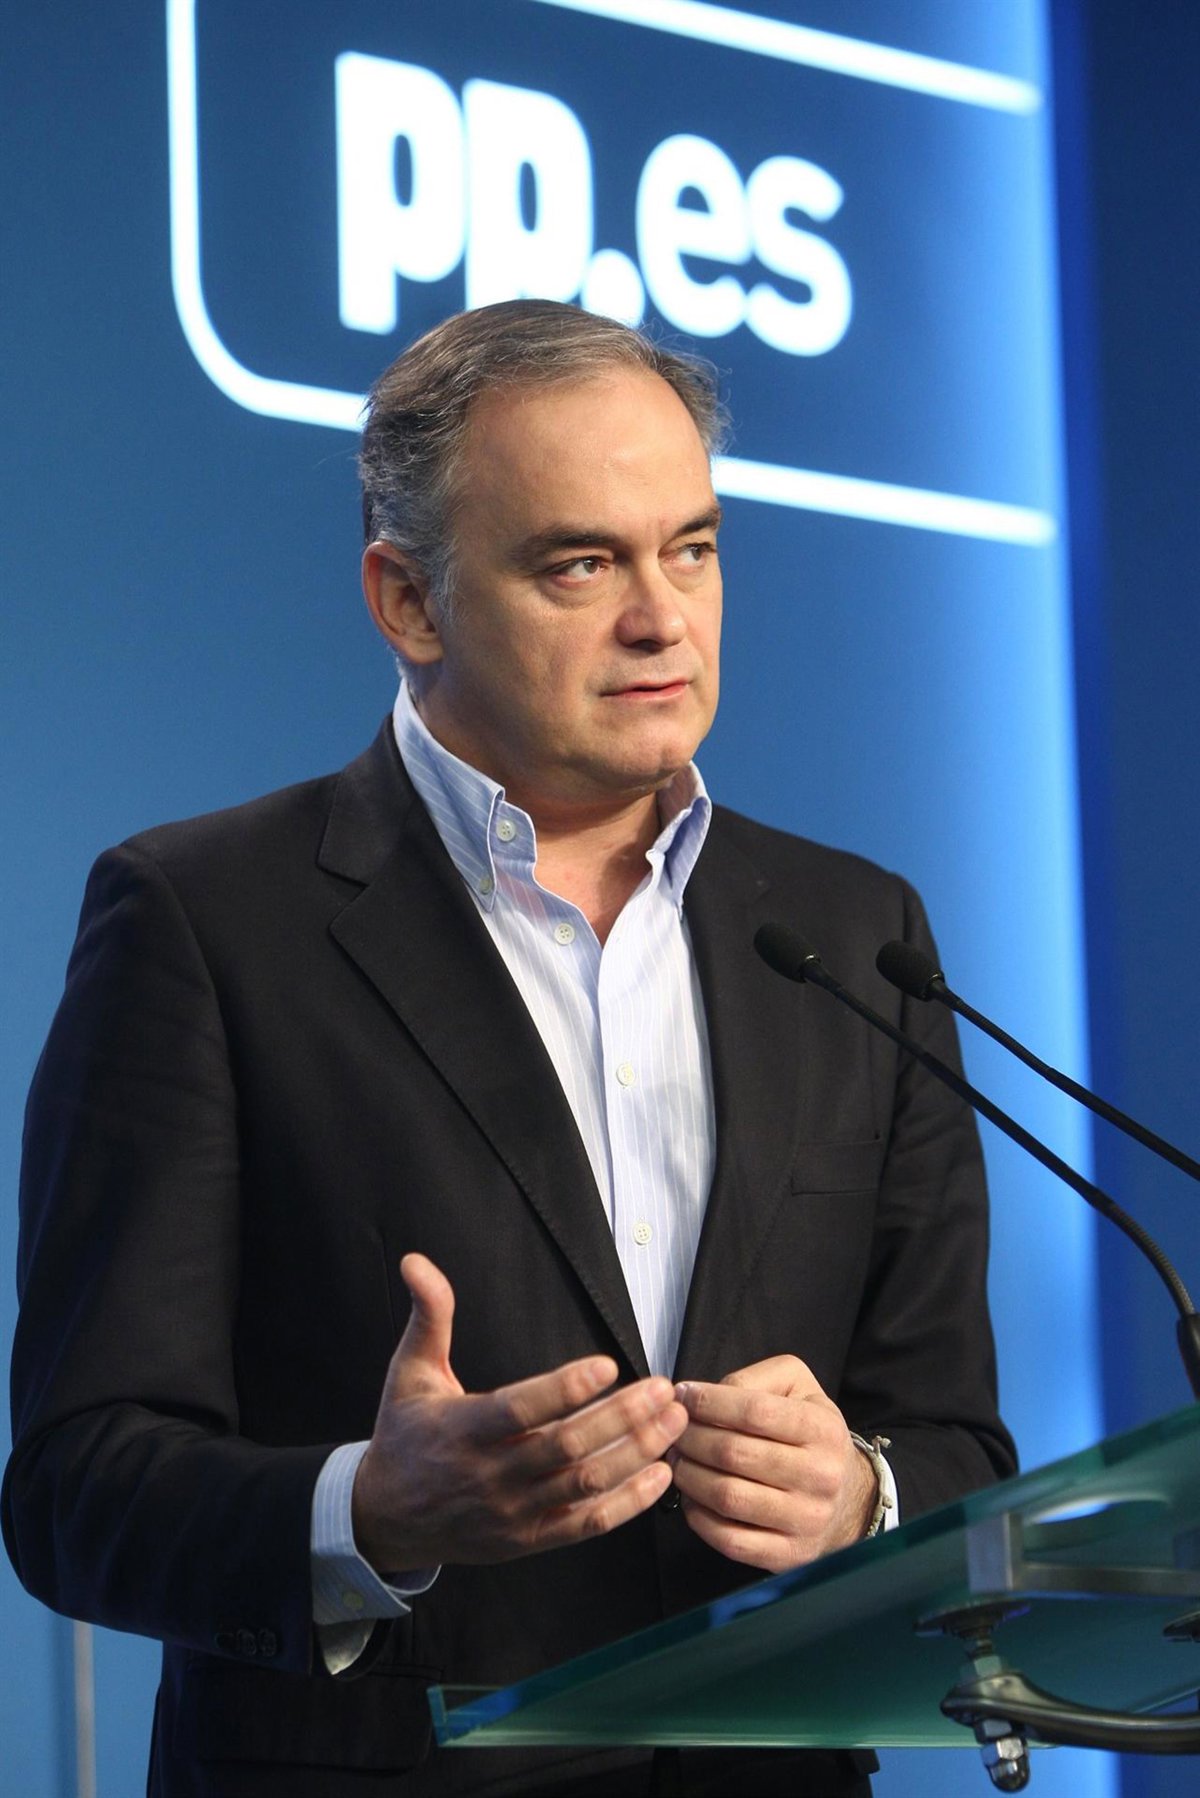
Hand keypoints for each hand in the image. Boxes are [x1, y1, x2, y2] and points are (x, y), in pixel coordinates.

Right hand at [351, 1254, 687, 1573]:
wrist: (386, 1519)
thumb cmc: (405, 1437)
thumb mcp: (409, 1373)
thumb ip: (428, 1317)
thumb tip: (417, 1262)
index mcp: (462, 1430)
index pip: (520, 1410)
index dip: (566, 1389)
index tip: (608, 1365)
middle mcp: (490, 1476)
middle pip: (566, 1447)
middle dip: (622, 1417)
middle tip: (662, 1389)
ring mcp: (513, 1514)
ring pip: (584, 1485)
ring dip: (636, 1453)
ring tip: (673, 1422)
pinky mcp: (529, 1540)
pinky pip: (587, 1524)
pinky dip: (629, 1503)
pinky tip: (660, 1475)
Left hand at [670, 1356, 876, 1572]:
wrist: (850, 1500)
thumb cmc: (811, 1436)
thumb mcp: (798, 1389)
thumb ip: (753, 1380)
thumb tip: (702, 1395)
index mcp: (822, 1429)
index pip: (755, 1412)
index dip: (709, 1402)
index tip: (682, 1395)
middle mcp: (820, 1476)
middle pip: (734, 1453)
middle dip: (690, 1438)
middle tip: (671, 1430)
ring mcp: (805, 1519)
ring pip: (727, 1497)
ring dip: (688, 1476)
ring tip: (677, 1460)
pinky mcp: (789, 1554)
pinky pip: (730, 1539)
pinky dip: (699, 1517)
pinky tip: (692, 1497)